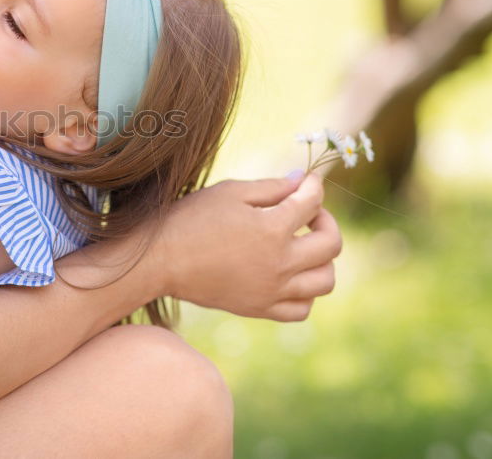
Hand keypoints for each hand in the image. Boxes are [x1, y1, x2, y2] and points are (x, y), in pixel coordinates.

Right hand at [152, 173, 340, 321]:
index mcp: (272, 229)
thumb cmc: (190, 219)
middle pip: (331, 244)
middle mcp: (279, 264)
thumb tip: (303, 181)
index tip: (307, 182)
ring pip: (325, 280)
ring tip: (303, 246)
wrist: (160, 260)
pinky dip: (306, 293)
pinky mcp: (259, 309)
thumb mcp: (230, 192)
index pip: (313, 203)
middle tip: (307, 213)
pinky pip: (302, 309)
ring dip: (323, 259)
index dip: (314, 186)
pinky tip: (291, 276)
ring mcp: (272, 290)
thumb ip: (272, 186)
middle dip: (325, 220)